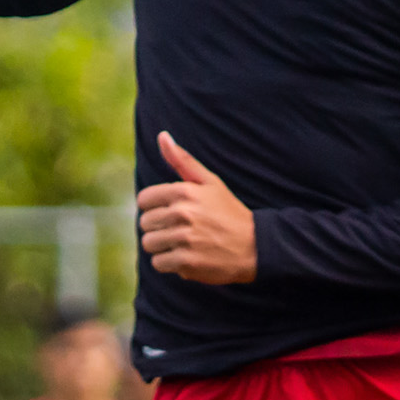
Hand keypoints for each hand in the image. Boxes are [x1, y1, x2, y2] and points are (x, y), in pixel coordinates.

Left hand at [137, 132, 256, 285]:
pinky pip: (159, 263)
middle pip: (145, 223)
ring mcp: (184, 239)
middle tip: (180, 230)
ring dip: (162, 247)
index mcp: (184, 192)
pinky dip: (170, 263)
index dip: (154, 207)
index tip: (170, 212)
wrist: (255, 246)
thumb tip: (162, 136)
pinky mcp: (186, 262)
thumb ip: (183, 161)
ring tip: (182, 244)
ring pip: (149, 244)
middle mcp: (182, 214)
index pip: (144, 200)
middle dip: (158, 227)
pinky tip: (187, 257)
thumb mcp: (210, 182)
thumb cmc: (229, 212)